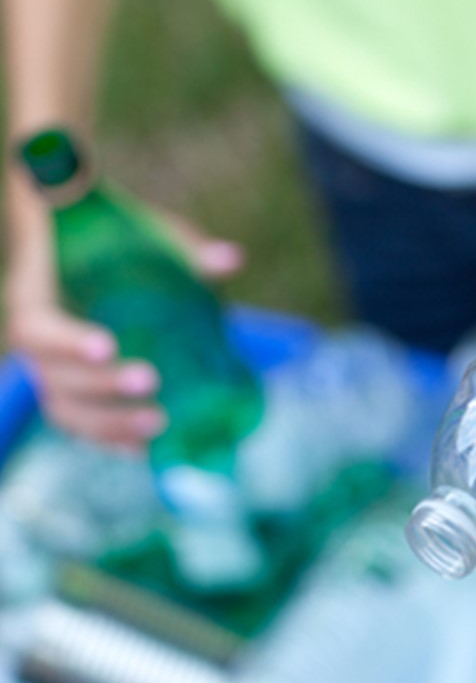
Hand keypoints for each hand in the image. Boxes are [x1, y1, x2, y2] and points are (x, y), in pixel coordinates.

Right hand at [5, 175, 243, 449]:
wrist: (99, 249)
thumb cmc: (118, 238)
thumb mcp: (149, 233)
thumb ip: (183, 246)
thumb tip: (230, 259)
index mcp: (38, 300)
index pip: (37, 328)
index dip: (67, 342)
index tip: (108, 346)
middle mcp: (40, 345)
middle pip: (55, 379)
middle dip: (102, 387)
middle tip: (151, 381)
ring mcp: (55, 374)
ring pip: (68, 411)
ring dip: (109, 426)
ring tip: (159, 423)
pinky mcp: (78, 394)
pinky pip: (85, 426)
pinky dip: (113, 441)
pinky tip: (147, 449)